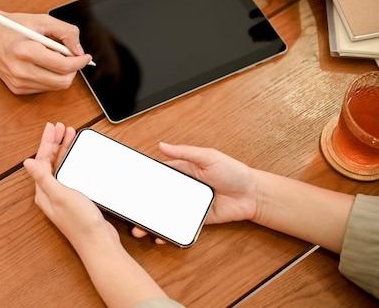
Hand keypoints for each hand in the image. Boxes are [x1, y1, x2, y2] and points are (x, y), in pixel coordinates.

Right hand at [0, 10, 92, 94]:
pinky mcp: (16, 89)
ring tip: (51, 56)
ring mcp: (17, 83)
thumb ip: (66, 32)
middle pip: (62, 82)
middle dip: (73, 71)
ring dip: (61, 74)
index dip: (79, 62)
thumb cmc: (13, 26)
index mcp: (25, 51)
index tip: (85, 56)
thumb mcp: (42, 20)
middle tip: (73, 58)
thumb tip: (79, 50)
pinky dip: (49, 77)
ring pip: (54, 87)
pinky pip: (44, 88)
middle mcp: (20, 70)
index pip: (63, 66)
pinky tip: (40, 64)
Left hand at [24, 123, 119, 248]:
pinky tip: (77, 155)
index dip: (47, 141)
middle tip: (60, 127)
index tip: (52, 127)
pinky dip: (73, 160)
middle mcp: (51, 192)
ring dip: (64, 149)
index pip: (42, 159)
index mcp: (44, 191)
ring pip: (61, 165)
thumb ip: (43, 178)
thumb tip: (26, 163)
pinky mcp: (75, 198)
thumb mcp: (60, 194)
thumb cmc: (80, 222)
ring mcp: (63, 195)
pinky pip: (70, 172)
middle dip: (55, 142)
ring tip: (69, 134)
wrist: (98, 242)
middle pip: (50, 160)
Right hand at [132, 144, 258, 240]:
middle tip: (129, 211)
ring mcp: (188, 205)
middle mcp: (182, 188)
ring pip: (164, 213)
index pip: (158, 175)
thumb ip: (185, 151)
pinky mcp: (196, 219)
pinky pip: (179, 226)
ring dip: (151, 221)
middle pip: (157, 197)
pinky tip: (160, 236)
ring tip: (139, 228)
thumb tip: (163, 145)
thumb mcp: (208, 156)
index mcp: (182, 171)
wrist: (253, 195)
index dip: (143, 180)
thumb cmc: (233, 171)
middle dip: (142, 205)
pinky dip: (168, 232)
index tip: (129, 185)